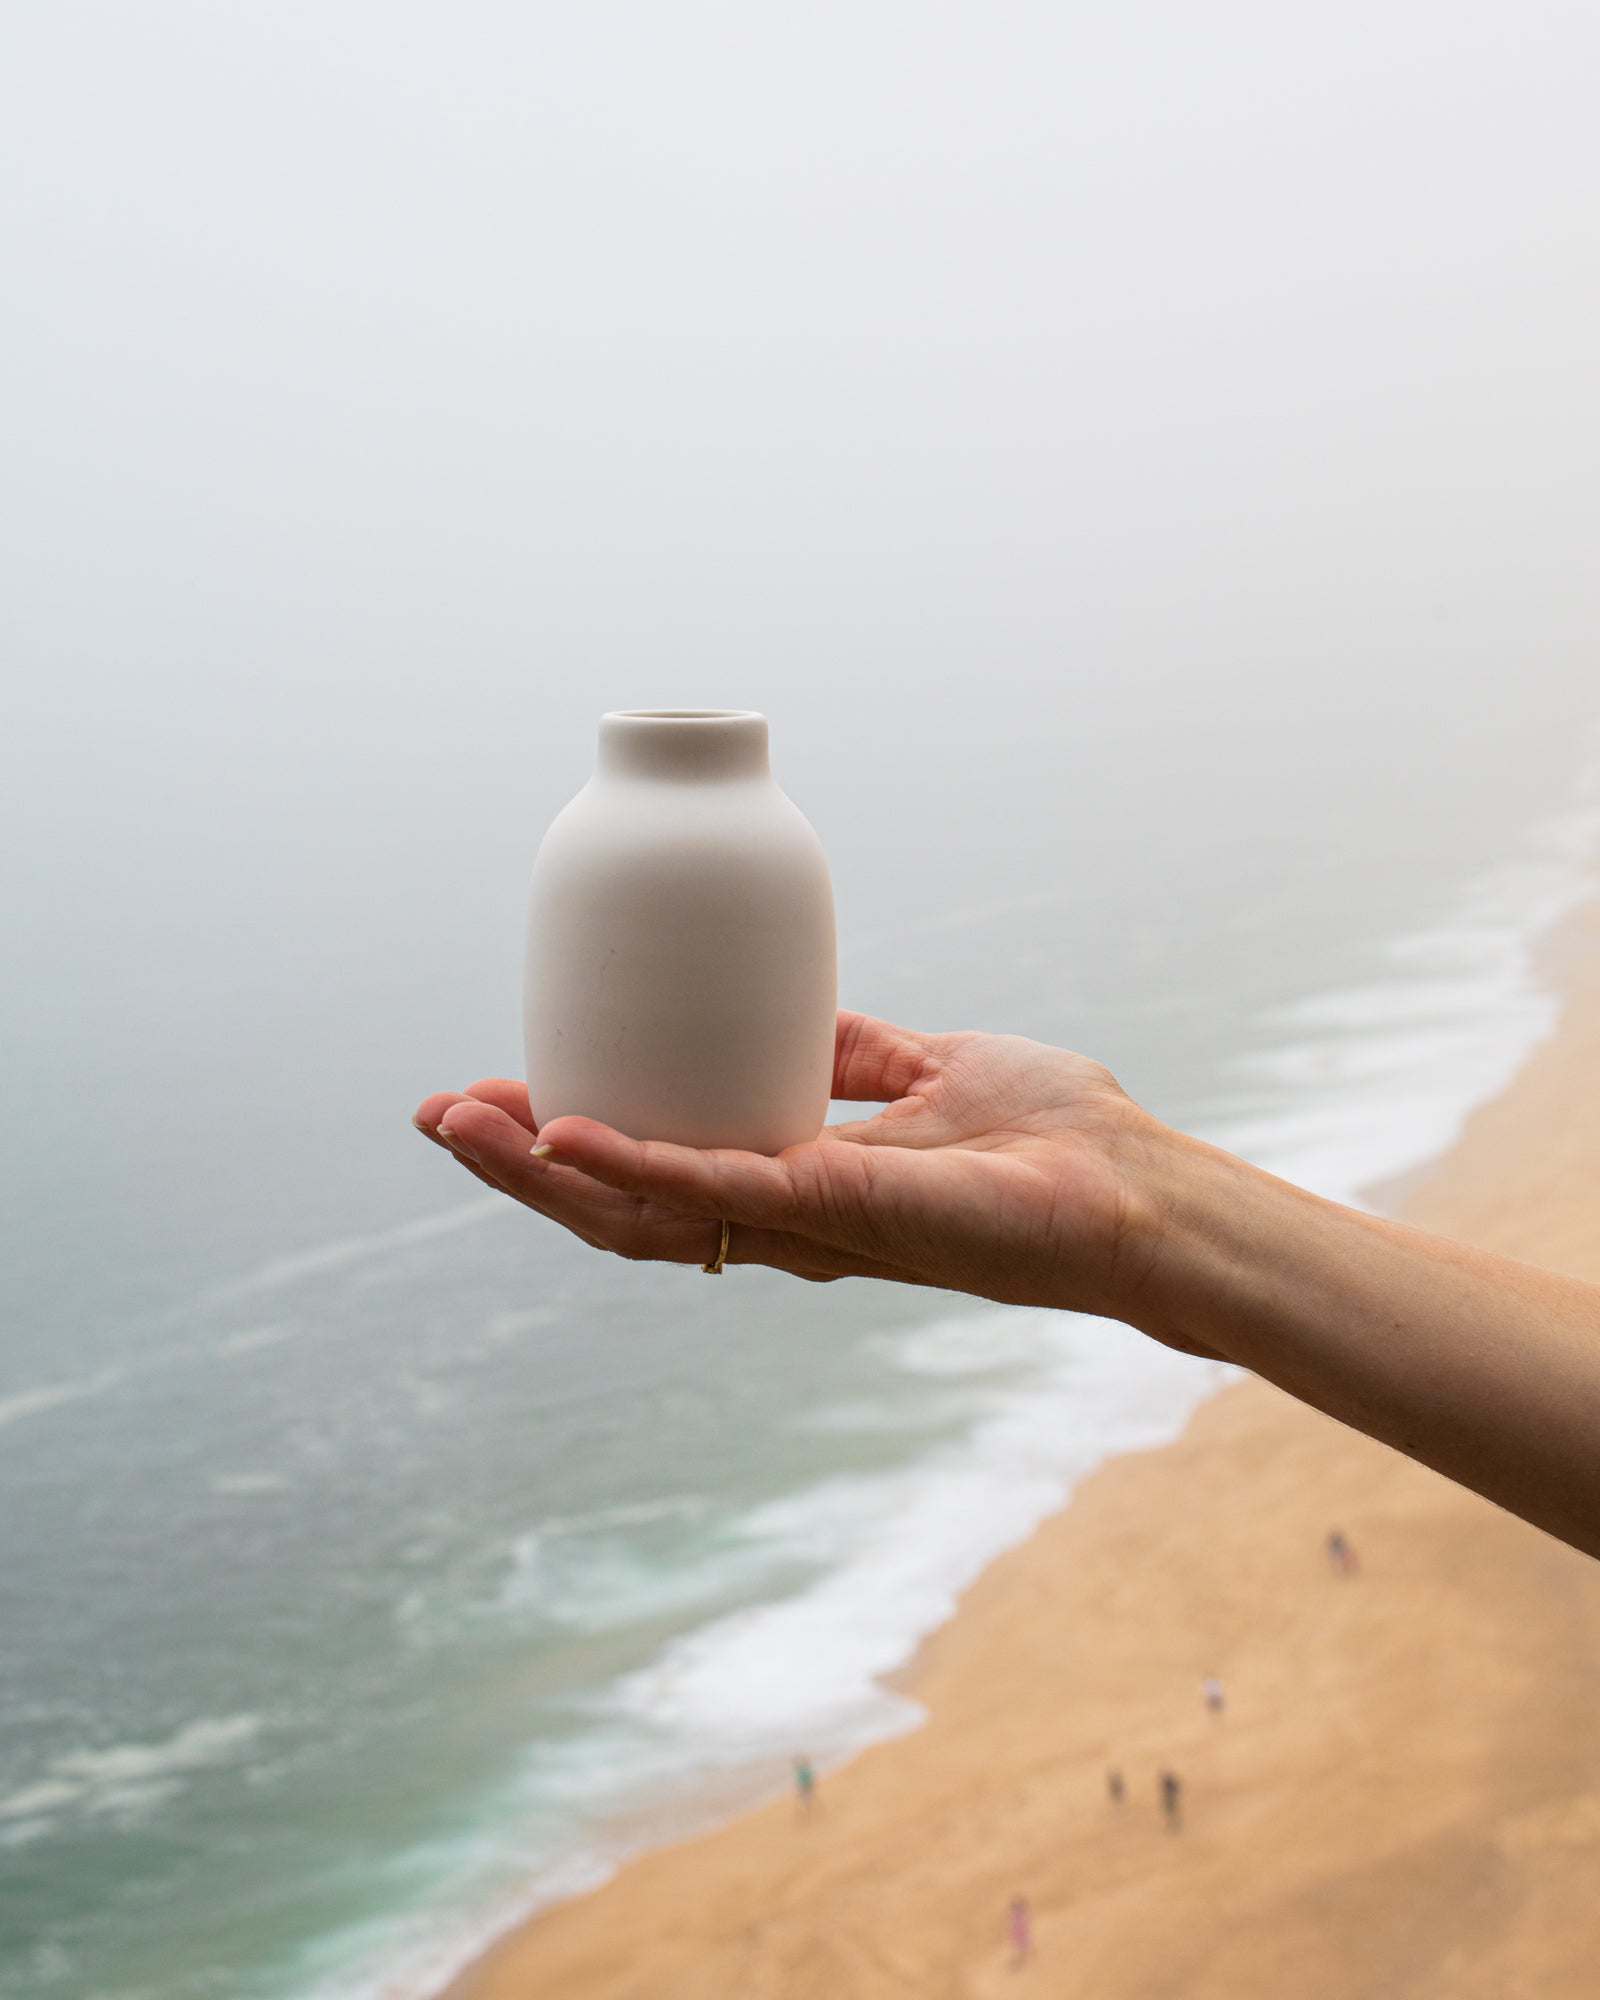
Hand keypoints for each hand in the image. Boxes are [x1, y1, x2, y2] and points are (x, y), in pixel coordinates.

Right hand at [413, 1009, 1178, 1328]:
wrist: (1136, 1190)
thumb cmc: (1049, 1137)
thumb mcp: (924, 1068)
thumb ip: (853, 1056)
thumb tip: (798, 1019)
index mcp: (794, 1180)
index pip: (654, 1168)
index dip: (570, 1139)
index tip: (501, 1090)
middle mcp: (781, 1216)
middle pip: (620, 1201)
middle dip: (520, 1164)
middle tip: (437, 1114)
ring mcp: (801, 1223)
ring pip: (640, 1211)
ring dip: (540, 1171)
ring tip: (457, 1126)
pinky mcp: (835, 1212)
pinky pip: (711, 1192)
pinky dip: (630, 1167)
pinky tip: (560, 1140)